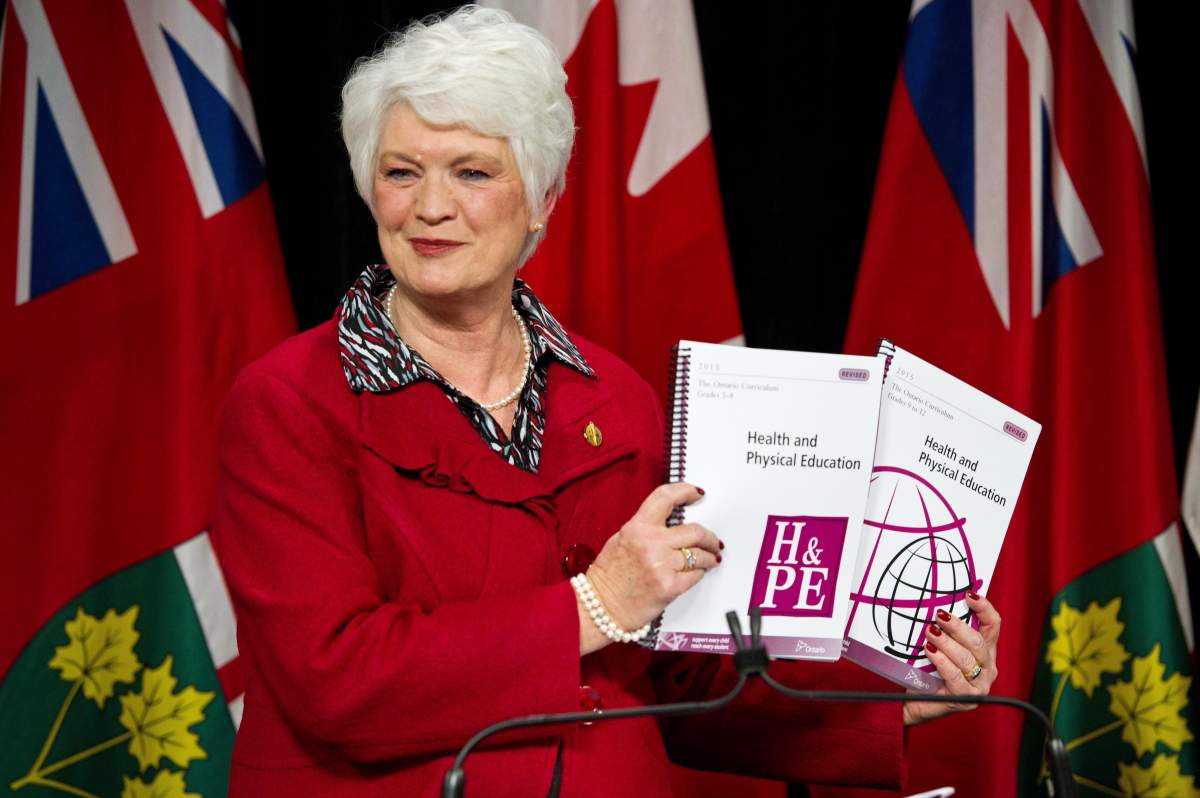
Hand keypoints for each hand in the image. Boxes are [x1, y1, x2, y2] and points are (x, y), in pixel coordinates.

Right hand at [585, 482, 721, 634]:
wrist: (602, 607)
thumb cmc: (609, 575)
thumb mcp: (622, 539)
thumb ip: (646, 528)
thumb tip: (673, 523)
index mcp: (637, 527)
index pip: (666, 498)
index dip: (686, 491)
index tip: (697, 493)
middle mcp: (651, 543)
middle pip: (695, 531)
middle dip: (709, 537)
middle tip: (713, 541)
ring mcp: (661, 565)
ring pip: (700, 555)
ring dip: (709, 557)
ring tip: (710, 559)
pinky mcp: (669, 587)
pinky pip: (696, 575)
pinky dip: (699, 573)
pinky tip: (696, 573)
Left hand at [902, 593, 999, 725]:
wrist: (916, 701)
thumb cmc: (928, 670)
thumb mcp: (939, 646)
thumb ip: (944, 630)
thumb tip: (936, 605)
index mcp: (985, 651)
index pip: (993, 625)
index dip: (984, 608)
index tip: (968, 595)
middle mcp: (987, 667)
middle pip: (978, 641)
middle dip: (957, 626)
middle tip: (938, 615)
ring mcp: (980, 685)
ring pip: (967, 658)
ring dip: (946, 643)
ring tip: (930, 633)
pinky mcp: (967, 698)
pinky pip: (955, 676)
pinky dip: (941, 661)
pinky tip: (930, 652)